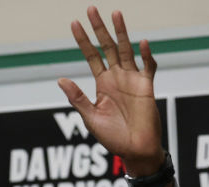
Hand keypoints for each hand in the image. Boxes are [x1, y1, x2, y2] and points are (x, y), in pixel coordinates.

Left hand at [57, 7, 163, 175]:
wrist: (134, 150)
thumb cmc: (112, 137)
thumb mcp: (90, 118)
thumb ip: (77, 98)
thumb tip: (60, 79)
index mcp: (102, 84)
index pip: (91, 56)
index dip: (83, 41)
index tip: (74, 24)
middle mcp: (117, 77)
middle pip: (107, 47)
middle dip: (99, 28)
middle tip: (91, 8)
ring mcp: (132, 80)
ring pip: (126, 50)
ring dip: (121, 32)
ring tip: (115, 14)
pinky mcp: (147, 87)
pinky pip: (148, 67)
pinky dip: (146, 55)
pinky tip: (141, 43)